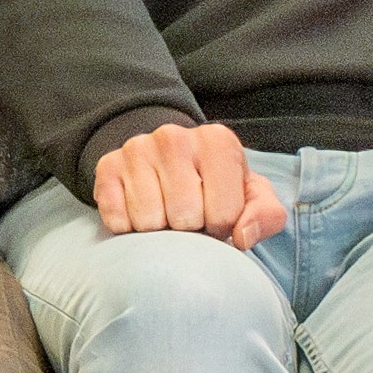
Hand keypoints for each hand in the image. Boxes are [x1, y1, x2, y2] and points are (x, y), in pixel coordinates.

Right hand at [95, 120, 286, 247]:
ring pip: (148, 221)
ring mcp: (136, 149)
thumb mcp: (252, 196)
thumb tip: (241, 236)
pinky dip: (129, 228)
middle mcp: (174, 136)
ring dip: (159, 230)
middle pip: (184, 218)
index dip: (221, 226)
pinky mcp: (107, 166)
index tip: (215, 214)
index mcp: (217, 141)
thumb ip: (266, 215)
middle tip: (189, 216)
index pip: (224, 213)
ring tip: (166, 213)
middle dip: (189, 229)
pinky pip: (117, 219)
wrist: (167, 162)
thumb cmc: (217, 186)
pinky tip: (139, 212)